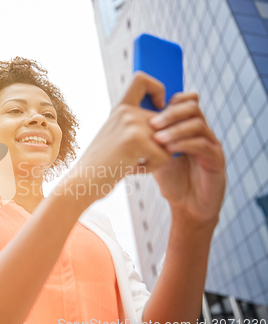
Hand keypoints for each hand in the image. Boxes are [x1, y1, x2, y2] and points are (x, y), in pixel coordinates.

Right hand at [68, 72, 172, 203]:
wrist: (83, 181)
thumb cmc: (102, 165)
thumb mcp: (117, 138)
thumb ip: (137, 126)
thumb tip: (170, 122)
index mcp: (120, 109)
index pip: (141, 79)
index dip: (157, 87)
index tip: (159, 106)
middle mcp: (126, 112)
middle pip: (167, 121)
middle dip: (162, 144)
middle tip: (137, 157)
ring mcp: (131, 123)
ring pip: (169, 141)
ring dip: (157, 158)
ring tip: (133, 163)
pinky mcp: (136, 139)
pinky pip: (165, 156)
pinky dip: (151, 168)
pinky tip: (131, 169)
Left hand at [150, 92, 225, 228]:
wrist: (187, 206)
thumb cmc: (171, 180)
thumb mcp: (155, 154)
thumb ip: (146, 138)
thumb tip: (123, 121)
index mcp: (187, 126)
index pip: (182, 101)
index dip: (168, 100)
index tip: (150, 110)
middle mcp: (202, 131)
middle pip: (192, 106)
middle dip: (170, 113)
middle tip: (153, 124)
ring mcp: (211, 143)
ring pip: (198, 123)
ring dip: (175, 129)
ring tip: (158, 140)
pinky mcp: (217, 159)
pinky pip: (203, 144)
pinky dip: (184, 144)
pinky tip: (169, 151)